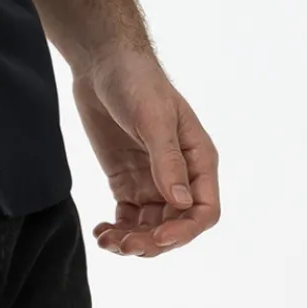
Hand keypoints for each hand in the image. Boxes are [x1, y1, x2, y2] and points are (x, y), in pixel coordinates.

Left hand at [71, 45, 219, 257]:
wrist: (102, 63)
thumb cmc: (137, 82)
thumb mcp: (154, 118)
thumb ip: (167, 159)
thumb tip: (182, 203)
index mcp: (199, 161)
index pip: (204, 211)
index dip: (184, 232)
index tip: (155, 238)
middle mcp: (179, 176)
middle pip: (175, 225)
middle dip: (152, 241)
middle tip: (123, 244)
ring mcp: (152, 180)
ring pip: (150, 227)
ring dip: (133, 241)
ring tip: (108, 241)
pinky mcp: (126, 180)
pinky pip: (128, 217)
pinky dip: (118, 231)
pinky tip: (102, 233)